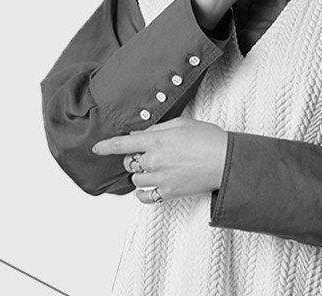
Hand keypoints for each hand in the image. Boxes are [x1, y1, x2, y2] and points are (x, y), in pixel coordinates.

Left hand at [92, 118, 228, 202]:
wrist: (225, 160)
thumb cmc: (207, 138)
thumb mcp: (181, 123)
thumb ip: (157, 129)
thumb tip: (139, 135)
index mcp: (155, 141)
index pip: (122, 144)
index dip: (106, 146)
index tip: (97, 148)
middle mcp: (153, 161)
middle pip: (128, 162)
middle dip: (133, 157)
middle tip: (147, 153)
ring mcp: (160, 179)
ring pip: (136, 180)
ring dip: (140, 173)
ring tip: (156, 167)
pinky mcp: (168, 193)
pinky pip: (145, 197)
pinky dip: (143, 192)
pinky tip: (149, 186)